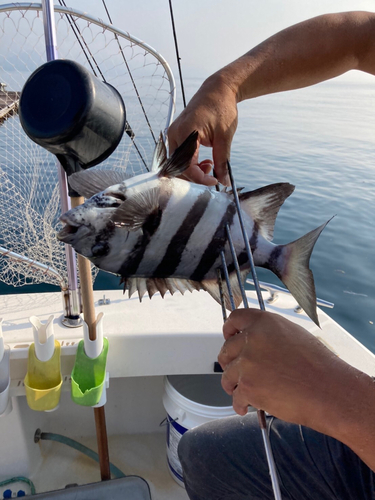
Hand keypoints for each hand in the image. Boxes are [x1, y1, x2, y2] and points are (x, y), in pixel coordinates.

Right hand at [167, 74, 237, 185]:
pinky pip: (179, 156)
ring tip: (210, 164)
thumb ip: (222, 162)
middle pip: (178, 167)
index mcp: (186, 132)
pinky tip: (204, 160)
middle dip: (195, 176)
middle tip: (212, 174)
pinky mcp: (176, 135)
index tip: (214, 181)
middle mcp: (175, 134)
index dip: (199, 178)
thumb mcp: (224, 138)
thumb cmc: (221, 108)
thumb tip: (224, 181)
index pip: (186, 166)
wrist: (217, 90)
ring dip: (192, 171)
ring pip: (177, 164)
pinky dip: (190, 163)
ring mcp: (173, 134)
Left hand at [218, 309, 358, 435]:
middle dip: (230, 363)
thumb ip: (268, 334)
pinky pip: (235, 397)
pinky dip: (240, 404)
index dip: (229, 330)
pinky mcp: (248, 387)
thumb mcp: (293, 335)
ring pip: (227, 376)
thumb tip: (254, 340)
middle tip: (238, 372)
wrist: (328, 391)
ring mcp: (247, 363)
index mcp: (264, 323)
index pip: (235, 319)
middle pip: (226, 350)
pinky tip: (247, 406)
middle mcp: (252, 339)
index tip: (229, 337)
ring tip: (245, 392)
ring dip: (234, 385)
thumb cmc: (318, 366)